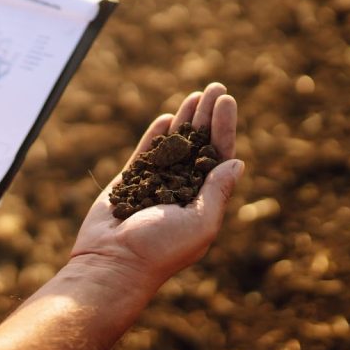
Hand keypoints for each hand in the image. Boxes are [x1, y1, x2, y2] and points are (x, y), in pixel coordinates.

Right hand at [70, 83, 242, 290]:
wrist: (112, 261)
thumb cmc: (159, 249)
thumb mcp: (200, 223)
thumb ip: (217, 193)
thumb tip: (237, 163)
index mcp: (204, 200)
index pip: (219, 155)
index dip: (224, 127)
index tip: (227, 101)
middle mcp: (183, 189)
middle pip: (201, 144)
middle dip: (208, 115)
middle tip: (215, 87)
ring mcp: (156, 183)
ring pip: (175, 143)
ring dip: (186, 119)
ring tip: (195, 94)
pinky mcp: (131, 180)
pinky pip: (146, 151)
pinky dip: (157, 134)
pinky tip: (167, 117)